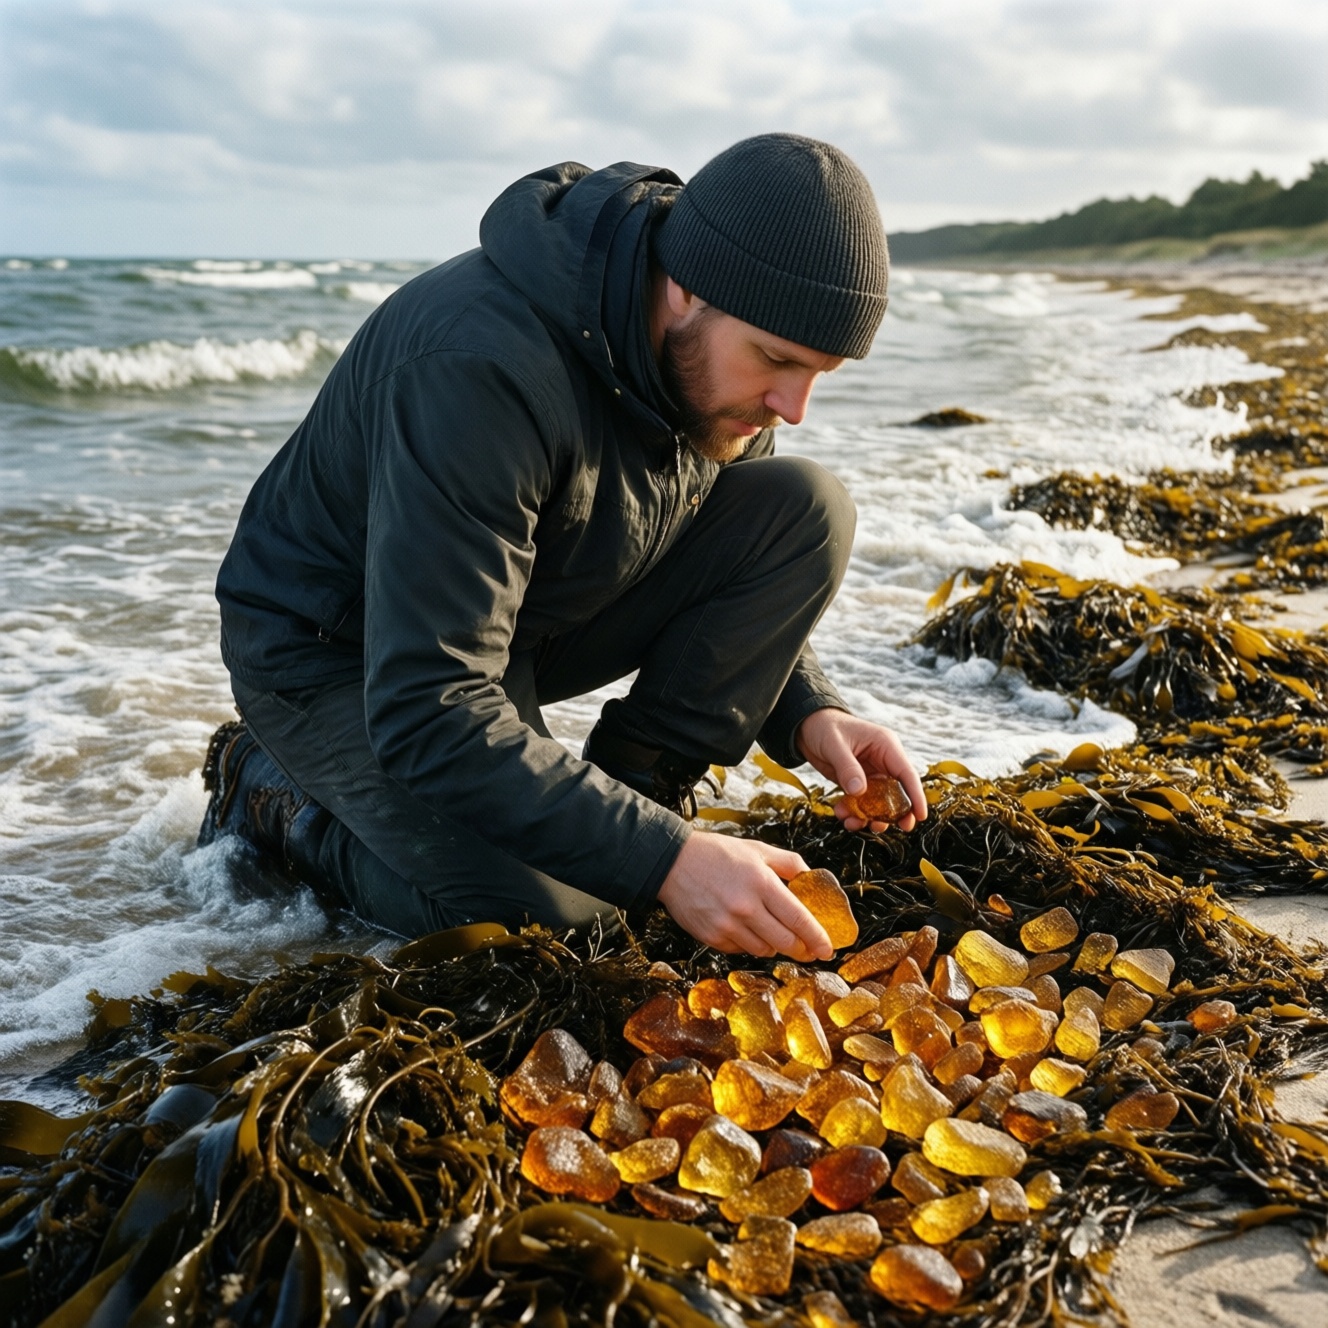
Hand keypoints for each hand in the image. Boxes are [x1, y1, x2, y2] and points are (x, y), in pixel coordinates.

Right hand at [657, 832, 833, 961]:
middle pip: (785, 942)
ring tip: (773, 934)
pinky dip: (749, 944)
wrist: (672, 863)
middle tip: (806, 949)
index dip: (817, 938)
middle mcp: (746, 907)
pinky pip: (740, 950)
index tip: (827, 948)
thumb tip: (812, 877)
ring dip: (774, 946)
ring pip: (764, 950)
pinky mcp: (711, 937)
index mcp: (762, 883)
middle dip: (800, 949)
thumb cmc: (716, 853)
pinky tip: (746, 929)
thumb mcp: (757, 849)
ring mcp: (727, 925)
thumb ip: (788, 863)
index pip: (799, 919)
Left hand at [795, 708, 926, 832]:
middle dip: (894, 813)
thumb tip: (859, 792)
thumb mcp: (834, 745)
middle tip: (890, 828)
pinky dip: (854, 812)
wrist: (807, 728)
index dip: (916, 795)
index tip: (920, 816)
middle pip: (897, 792)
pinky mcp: (858, 783)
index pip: (907, 773)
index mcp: (885, 746)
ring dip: (869, 816)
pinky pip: (862, 803)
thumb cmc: (824, 727)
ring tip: (852, 823)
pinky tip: (842, 815)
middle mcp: (882, 761)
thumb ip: (847, 768)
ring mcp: (871, 773)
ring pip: (879, 802)